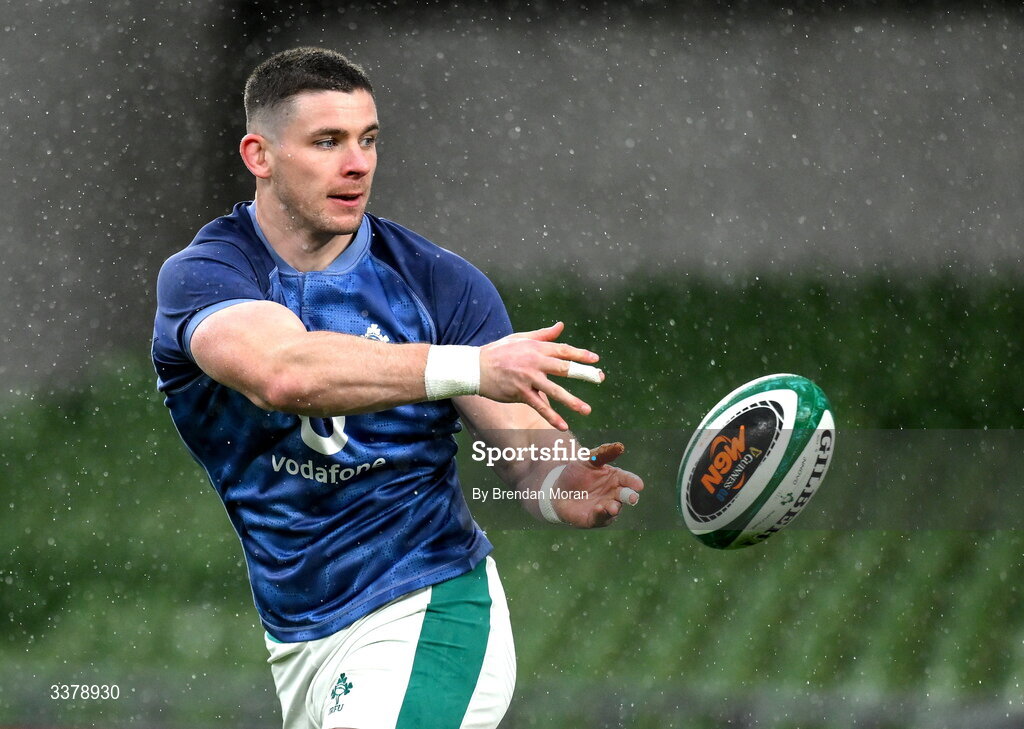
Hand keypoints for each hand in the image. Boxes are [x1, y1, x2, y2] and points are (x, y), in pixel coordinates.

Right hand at [479, 321, 603, 430]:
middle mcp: (534, 362)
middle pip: (564, 368)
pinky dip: (551, 417)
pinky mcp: (520, 393)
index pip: (563, 350)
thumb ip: (543, 334)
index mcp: (536, 347)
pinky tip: (563, 426)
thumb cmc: (498, 352)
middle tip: (599, 379)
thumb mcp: (520, 338)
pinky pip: (539, 406)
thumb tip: (561, 326)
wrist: (475, 367)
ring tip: (586, 410)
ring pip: (554, 390)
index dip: (580, 355)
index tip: (595, 360)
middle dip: (584, 374)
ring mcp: (528, 378)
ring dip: (572, 401)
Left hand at [551, 442, 644, 527]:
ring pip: (614, 509)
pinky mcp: (595, 519)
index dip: (633, 482)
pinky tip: (598, 509)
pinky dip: (600, 514)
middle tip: (632, 498)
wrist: (558, 489)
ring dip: (614, 508)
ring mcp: (606, 507)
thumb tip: (620, 446)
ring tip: (612, 507)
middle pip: (626, 496)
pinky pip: (600, 518)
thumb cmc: (576, 473)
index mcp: (616, 478)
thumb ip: (603, 453)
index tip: (639, 484)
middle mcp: (614, 494)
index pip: (628, 479)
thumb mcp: (588, 459)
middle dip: (630, 497)